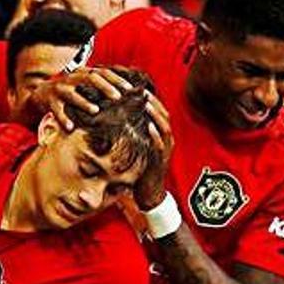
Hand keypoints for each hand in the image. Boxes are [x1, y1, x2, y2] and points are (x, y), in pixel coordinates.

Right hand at [26, 67, 133, 130]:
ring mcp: (60, 89)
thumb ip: (101, 87)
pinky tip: (70, 127)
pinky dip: (63, 119)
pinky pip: (57, 110)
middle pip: (90, 79)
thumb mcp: (85, 86)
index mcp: (83, 73)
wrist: (42, 94)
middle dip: (105, 88)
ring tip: (95, 111)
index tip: (129, 89)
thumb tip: (129, 92)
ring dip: (84, 102)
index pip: (103, 72)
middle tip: (117, 98)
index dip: (116, 79)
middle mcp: (72, 78)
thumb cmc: (72, 92)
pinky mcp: (49, 102)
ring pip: (72, 94)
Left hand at [133, 91, 172, 209]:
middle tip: (141, 90)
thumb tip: (117, 121)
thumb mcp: (136, 149)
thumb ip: (131, 135)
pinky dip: (155, 135)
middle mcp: (166, 141)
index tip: (138, 88)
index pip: (158, 113)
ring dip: (155, 114)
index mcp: (160, 136)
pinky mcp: (161, 161)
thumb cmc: (139, 171)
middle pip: (163, 115)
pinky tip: (149, 126)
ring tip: (146, 103)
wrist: (148, 194)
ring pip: (164, 127)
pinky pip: (160, 145)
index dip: (150, 100)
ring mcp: (165, 151)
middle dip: (153, 102)